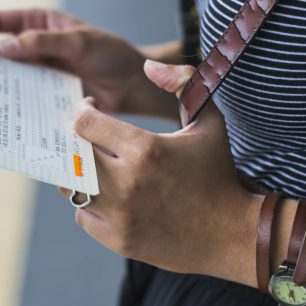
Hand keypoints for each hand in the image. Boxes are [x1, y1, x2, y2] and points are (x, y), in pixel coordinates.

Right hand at [0, 8, 176, 116]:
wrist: (135, 85)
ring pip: (11, 76)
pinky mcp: (47, 92)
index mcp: (40, 22)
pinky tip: (12, 114)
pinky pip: (26, 96)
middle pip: (0, 50)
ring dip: (1, 87)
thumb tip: (2, 47)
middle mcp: (36, 45)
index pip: (1, 20)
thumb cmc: (111, 55)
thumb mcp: (78, 42)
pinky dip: (17, 103)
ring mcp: (41, 70)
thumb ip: (42, 42)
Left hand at [61, 60, 262, 284]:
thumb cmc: (217, 173)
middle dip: (76, 142)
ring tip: (96, 167)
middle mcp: (127, 182)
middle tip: (89, 138)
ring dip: (78, 174)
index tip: (90, 109)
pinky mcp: (118, 240)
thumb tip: (149, 66)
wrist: (234, 234)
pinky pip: (83, 216)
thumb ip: (183, 83)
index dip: (82, 111)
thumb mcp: (208, 121)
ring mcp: (120, 215)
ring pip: (71, 187)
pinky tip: (108, 196)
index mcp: (145, 149)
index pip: (85, 123)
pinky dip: (89, 205)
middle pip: (73, 155)